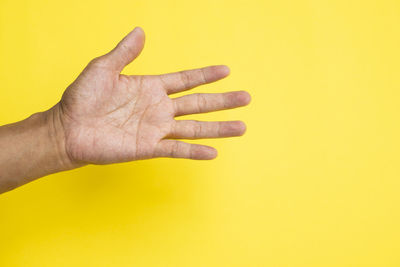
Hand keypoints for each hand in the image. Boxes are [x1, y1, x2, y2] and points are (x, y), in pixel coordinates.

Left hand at [53, 27, 250, 165]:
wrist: (67, 129)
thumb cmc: (81, 98)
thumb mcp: (102, 68)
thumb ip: (124, 53)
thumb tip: (140, 31)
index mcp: (151, 87)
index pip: (186, 80)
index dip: (206, 75)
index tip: (227, 71)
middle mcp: (158, 108)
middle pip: (199, 103)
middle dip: (223, 101)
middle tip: (246, 98)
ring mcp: (155, 129)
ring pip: (194, 127)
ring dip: (218, 128)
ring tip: (241, 127)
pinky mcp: (148, 147)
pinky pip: (176, 149)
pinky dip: (194, 152)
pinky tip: (213, 152)